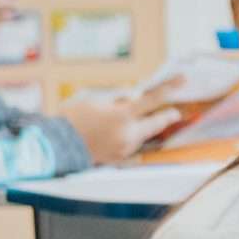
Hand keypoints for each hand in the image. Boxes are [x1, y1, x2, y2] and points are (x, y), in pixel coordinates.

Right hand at [61, 86, 181, 164]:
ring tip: (137, 118)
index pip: (152, 100)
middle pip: (157, 123)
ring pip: (144, 134)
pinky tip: (123, 131)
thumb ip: (119, 101)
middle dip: (167, 116)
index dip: (170, 88)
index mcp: (122, 117)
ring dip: (146, 126)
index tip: (183, 80)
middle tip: (174, 111)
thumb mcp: (97, 101)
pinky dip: (132, 136)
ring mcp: (125, 149)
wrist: (55, 145)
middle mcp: (128, 135)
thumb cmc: (72, 118)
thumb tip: (135, 100)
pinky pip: (132, 144)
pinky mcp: (119, 158)